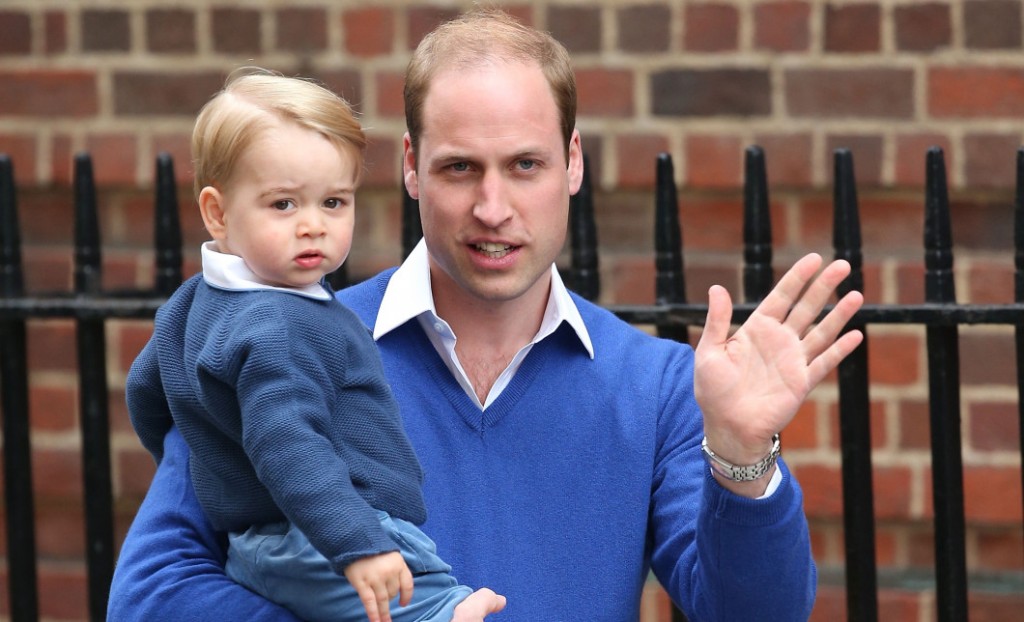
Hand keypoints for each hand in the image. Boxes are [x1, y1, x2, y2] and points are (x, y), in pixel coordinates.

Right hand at [343, 551, 413, 621]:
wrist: (353, 540)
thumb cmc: (372, 549)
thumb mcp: (390, 555)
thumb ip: (395, 570)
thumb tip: (396, 590)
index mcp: (398, 564)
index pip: (407, 584)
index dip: (407, 596)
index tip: (403, 604)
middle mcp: (389, 572)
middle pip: (393, 593)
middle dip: (389, 599)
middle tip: (384, 605)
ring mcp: (375, 578)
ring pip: (383, 600)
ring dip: (384, 614)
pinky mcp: (362, 584)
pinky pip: (370, 602)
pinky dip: (373, 614)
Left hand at [694, 253, 863, 494]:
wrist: (727, 426)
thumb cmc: (713, 390)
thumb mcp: (710, 351)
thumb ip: (717, 321)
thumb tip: (716, 288)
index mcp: (756, 329)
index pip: (781, 297)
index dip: (798, 278)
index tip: (814, 259)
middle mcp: (779, 341)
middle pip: (806, 308)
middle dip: (824, 286)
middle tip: (843, 264)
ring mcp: (793, 361)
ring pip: (821, 332)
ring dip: (839, 314)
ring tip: (856, 295)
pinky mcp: (801, 382)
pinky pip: (824, 363)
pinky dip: (839, 350)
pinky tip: (855, 335)